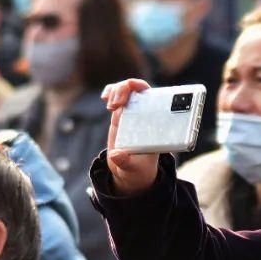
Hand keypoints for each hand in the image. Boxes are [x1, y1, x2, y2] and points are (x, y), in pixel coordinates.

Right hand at [101, 79, 158, 195]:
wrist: (128, 170)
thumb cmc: (137, 169)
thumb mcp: (132, 168)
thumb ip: (125, 162)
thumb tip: (116, 155)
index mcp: (155, 125)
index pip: (155, 98)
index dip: (144, 90)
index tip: (134, 93)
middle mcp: (145, 116)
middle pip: (140, 90)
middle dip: (127, 89)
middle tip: (116, 104)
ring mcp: (133, 113)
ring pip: (127, 90)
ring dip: (117, 90)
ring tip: (110, 105)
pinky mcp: (121, 115)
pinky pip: (116, 96)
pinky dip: (110, 92)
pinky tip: (104, 97)